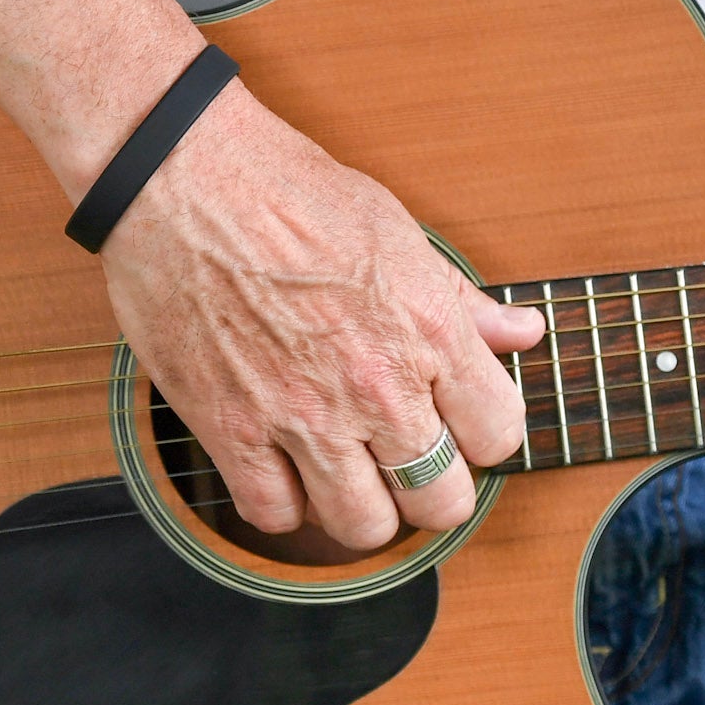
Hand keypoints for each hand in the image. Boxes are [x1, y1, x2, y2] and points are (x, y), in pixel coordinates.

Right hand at [97, 81, 545, 549]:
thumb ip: (461, 299)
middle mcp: (376, 384)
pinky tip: (283, 467)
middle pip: (440, 501)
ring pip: (363, 526)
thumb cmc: (287, 189)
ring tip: (348, 472)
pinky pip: (274, 514)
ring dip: (361, 506)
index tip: (460, 424)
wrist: (183, 178)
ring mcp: (303, 415)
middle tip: (407, 462)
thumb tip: (521, 332)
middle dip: (431, 489)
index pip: (499, 436)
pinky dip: (283, 502)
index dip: (483, 434)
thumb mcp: (396, 230)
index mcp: (429, 329)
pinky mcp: (231, 430)